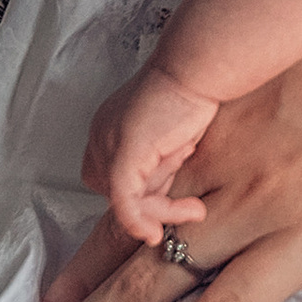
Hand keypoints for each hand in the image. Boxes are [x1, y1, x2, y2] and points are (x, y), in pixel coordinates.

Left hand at [83, 62, 220, 242]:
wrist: (200, 68)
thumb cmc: (195, 93)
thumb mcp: (172, 139)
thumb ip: (161, 168)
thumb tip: (163, 202)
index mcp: (108, 128)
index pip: (111, 179)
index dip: (140, 194)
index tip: (173, 197)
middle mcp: (101, 136)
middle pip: (114, 192)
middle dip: (150, 203)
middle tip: (186, 205)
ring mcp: (109, 145)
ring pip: (125, 201)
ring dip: (161, 212)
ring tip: (194, 209)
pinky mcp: (124, 155)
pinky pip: (125, 201)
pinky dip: (139, 221)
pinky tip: (155, 232)